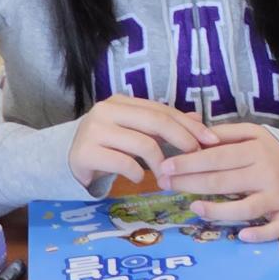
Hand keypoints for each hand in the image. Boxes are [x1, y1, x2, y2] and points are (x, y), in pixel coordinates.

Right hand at [69, 96, 218, 186]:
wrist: (67, 160)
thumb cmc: (108, 146)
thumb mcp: (136, 131)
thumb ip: (163, 124)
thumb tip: (198, 119)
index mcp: (122, 102)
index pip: (163, 110)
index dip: (189, 125)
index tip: (211, 140)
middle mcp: (106, 110)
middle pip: (156, 122)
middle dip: (182, 140)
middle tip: (196, 157)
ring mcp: (93, 130)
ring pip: (142, 143)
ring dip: (161, 163)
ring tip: (167, 175)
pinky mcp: (84, 153)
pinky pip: (123, 163)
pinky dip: (137, 173)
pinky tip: (139, 178)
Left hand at [156, 124, 278, 242]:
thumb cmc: (273, 152)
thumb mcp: (253, 133)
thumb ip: (225, 132)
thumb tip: (194, 134)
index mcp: (257, 150)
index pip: (217, 156)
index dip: (189, 162)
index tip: (164, 166)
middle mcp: (267, 172)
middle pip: (223, 181)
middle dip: (190, 183)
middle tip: (164, 184)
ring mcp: (278, 195)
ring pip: (245, 207)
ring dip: (217, 210)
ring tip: (194, 207)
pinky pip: (275, 228)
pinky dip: (260, 234)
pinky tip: (242, 235)